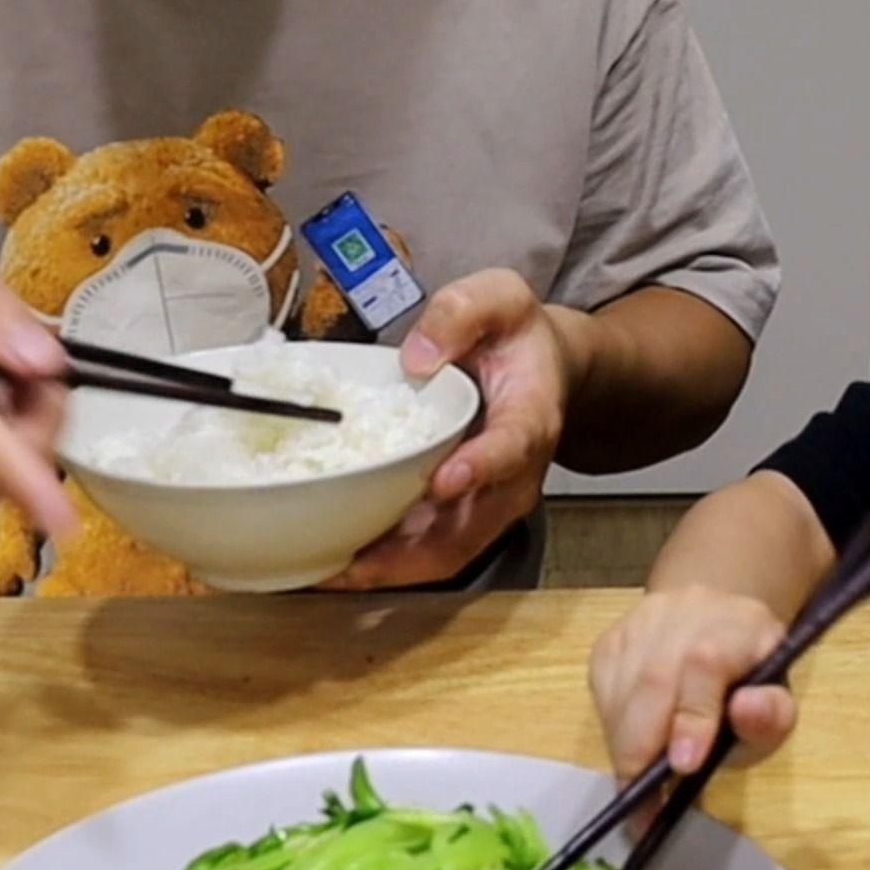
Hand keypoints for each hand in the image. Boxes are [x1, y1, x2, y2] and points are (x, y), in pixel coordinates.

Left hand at [319, 269, 577, 588]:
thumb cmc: (515, 335)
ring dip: (388, 569)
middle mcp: (514, 474)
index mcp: (531, 417)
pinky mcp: (463, 513)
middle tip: (352, 559)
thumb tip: (417, 357)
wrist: (542, 368)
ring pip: (444, 552)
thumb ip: (462, 313)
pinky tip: (334, 563)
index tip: (443, 482)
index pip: (511, 448)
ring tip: (327, 572)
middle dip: (411, 552)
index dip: (480, 469)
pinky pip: (426, 550)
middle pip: (471, 528)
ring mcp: (488, 502)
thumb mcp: (498, 297)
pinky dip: (384, 563)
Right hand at [590, 587, 795, 777]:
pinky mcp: (611, 640)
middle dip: (643, 751)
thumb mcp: (777, 705)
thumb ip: (772, 716)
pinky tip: (632, 749)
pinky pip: (603, 693)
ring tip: (638, 792)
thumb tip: (746, 711)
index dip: (693, 716)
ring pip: (620, 691)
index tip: (684, 768)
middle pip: (652, 680)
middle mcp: (684, 613)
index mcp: (740, 626)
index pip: (706, 665)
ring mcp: (640, 623)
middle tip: (645, 808)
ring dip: (626, 748)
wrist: (716, 626)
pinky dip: (613, 732)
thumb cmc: (749, 681)